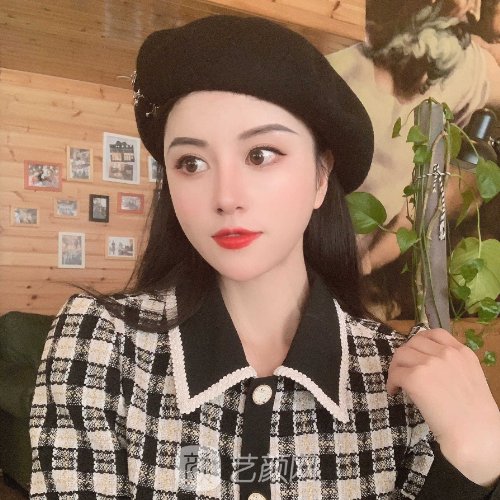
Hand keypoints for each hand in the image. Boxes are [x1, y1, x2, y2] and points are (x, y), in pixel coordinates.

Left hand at [387, 328, 499, 486]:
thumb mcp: (469, 378)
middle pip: (414, 342)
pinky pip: (395, 373)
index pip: (435, 334)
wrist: (475, 433)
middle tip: (402, 369)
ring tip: (397, 382)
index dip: (420, 342)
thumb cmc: (474, 414)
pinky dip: (391, 382)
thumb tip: (426, 364)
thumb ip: (451, 366)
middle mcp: (446, 353)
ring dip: (396, 367)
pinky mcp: (415, 377)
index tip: (415, 352)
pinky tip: (394, 392)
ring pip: (401, 355)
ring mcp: (429, 363)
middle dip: (406, 355)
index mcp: (462, 352)